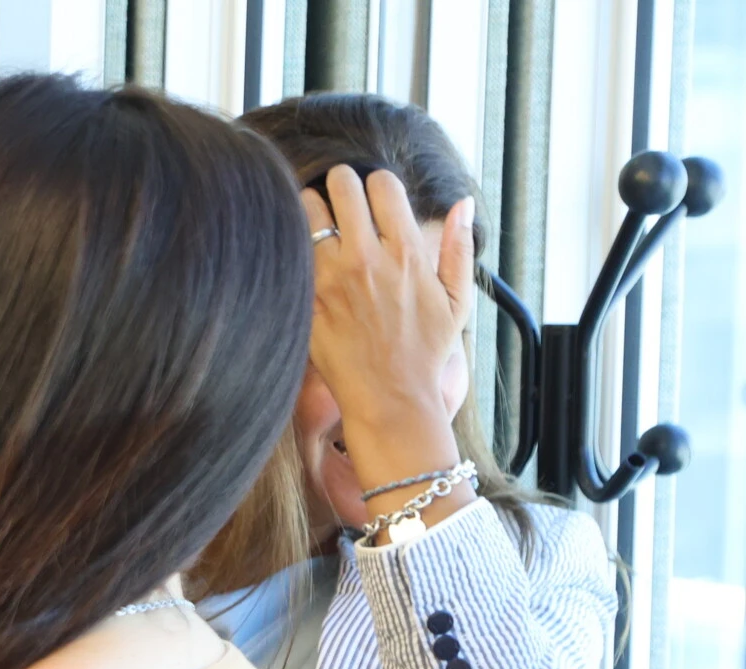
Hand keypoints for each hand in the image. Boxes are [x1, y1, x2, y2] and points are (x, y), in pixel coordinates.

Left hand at [305, 168, 471, 474]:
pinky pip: (291, 254)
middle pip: (341, 184)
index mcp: (405, 252)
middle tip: (337, 201)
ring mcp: (332, 279)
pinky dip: (292, 247)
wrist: (390, 399)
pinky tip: (297, 255)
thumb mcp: (457, 301)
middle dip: (339, 185)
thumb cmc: (425, 352)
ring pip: (308, 212)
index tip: (372, 200)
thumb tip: (463, 204)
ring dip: (310, 210)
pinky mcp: (307, 301)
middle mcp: (367, 258)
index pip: (382, 183)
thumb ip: (459, 248)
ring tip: (315, 224)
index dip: (376, 184)